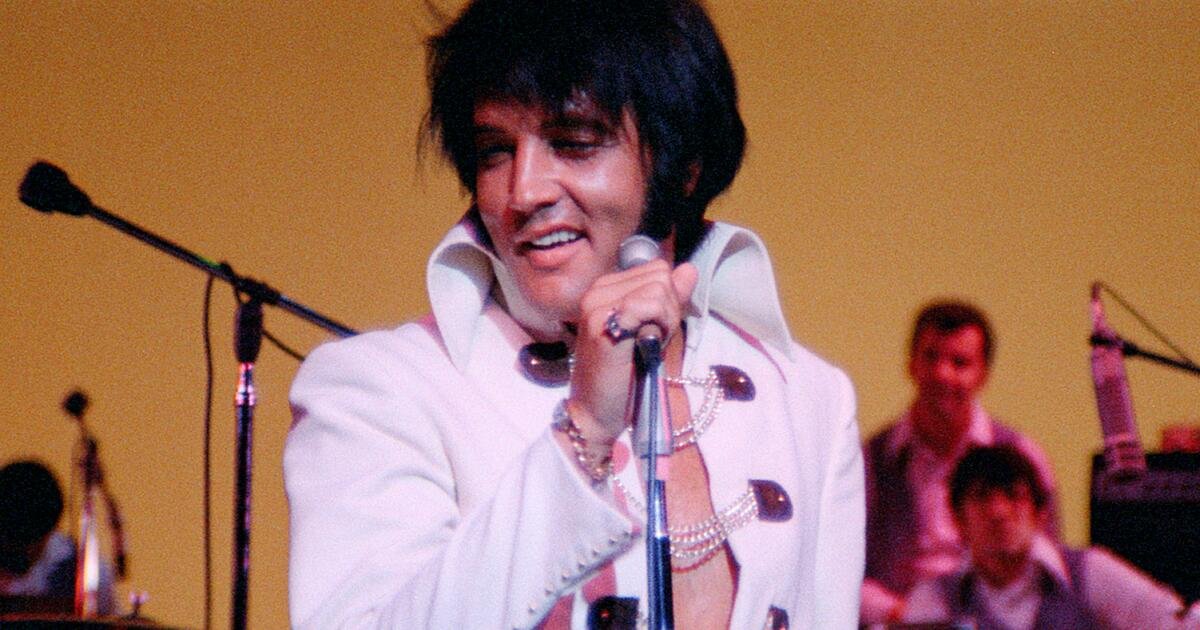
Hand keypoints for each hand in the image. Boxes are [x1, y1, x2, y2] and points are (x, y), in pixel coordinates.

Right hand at [568, 259, 698, 444]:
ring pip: (658, 289)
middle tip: (651, 341)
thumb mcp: (653, 329)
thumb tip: (689, 269)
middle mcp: (598, 290)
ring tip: (646, 345)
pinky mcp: (602, 325)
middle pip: (660, 276)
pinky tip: (645, 346)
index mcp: (606, 288)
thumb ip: (670, 299)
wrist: (596, 412)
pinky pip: (648, 305)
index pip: (658, 269)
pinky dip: (657, 326)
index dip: (667, 300)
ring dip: (665, 320)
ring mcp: (597, 306)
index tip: (653, 330)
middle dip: (668, 309)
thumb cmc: (624, 376)